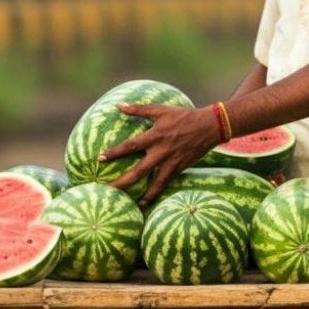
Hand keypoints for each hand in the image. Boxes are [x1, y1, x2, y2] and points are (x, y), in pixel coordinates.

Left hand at [98, 103, 221, 205]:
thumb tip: (118, 105)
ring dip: (140, 194)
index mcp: (155, 136)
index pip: (130, 146)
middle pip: (138, 171)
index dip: (114, 152)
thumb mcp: (161, 110)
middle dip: (122, 182)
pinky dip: (155, 194)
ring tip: (126, 203)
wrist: (209, 126)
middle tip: (107, 190)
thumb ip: (139, 109)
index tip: (100, 158)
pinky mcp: (179, 168)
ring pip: (153, 183)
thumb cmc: (183, 116)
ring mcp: (171, 162)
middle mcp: (161, 152)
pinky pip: (165, 184)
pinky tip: (146, 202)